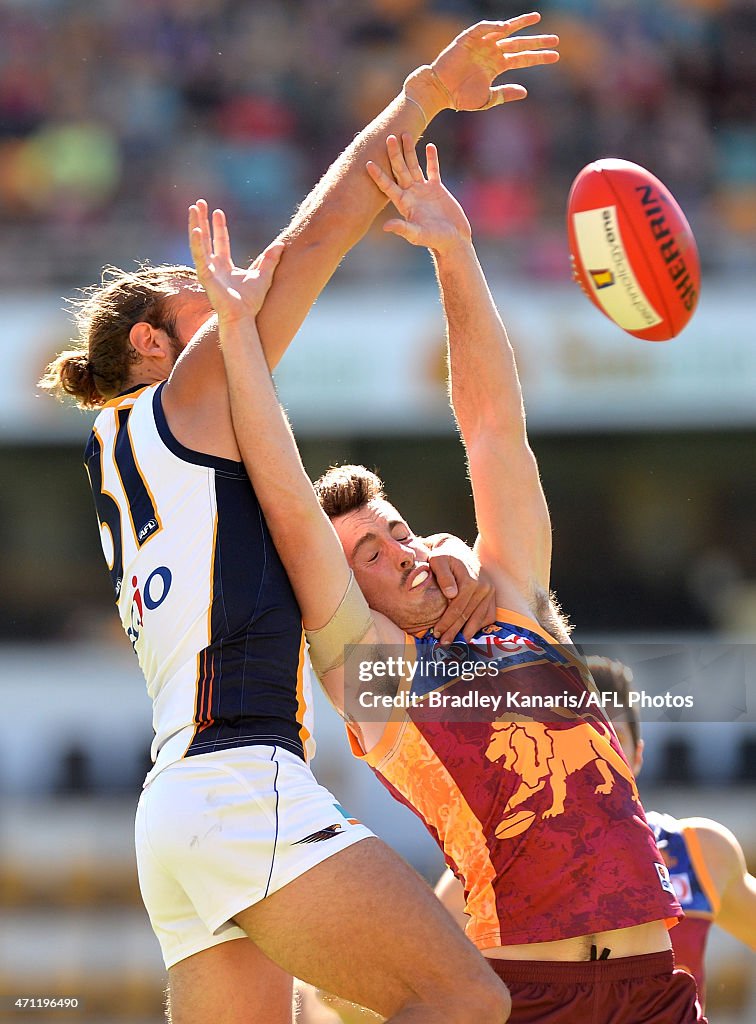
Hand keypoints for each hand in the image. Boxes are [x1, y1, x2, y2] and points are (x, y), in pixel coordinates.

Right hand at [188, 199, 283, 323]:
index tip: (217, 212)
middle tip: (198, 203)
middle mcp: (213, 267)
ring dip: (195, 225)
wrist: (243, 316)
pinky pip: (199, 257)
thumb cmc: (251, 301)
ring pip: (199, 244)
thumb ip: (270, 259)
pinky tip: (196, 230)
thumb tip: (281, 244)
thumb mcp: (264, 275)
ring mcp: (208, 271)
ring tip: (193, 209)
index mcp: (224, 267)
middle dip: (201, 220)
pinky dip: (197, 244)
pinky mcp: (205, 277)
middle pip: (206, 238)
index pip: (220, 242)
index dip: (219, 226)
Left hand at [366, 135, 469, 253]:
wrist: (452, 240)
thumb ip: (403, 228)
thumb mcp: (417, 235)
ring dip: (410, 151)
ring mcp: (423, 190)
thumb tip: (386, 227)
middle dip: (394, 154)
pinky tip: (429, 146)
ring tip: (406, 134)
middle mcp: (411, 194)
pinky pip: (433, 170)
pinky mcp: (437, 188)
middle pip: (400, 170)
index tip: (368, 162)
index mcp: (404, 203)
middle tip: (389, 137)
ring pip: (414, 166)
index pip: (388, 186)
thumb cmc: (434, 240)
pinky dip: (431, 158)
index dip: (378, 175)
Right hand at [409, 12, 558, 113]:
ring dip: (519, 24)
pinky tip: (505, 27)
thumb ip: (505, 94)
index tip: (555, 56)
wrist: (439, 92)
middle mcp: (491, 52)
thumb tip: (526, 91)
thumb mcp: (487, 99)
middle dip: (536, 41)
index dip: (538, 57)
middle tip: (555, 39)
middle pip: (518, 44)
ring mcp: (481, 44)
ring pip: (504, 31)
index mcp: (497, 66)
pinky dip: (493, 26)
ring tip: (536, 19)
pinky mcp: (467, 39)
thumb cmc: (460, 98)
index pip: (522, 59)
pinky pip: (482, 29)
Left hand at [424, 534, 496, 644]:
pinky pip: (489, 615)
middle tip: (444, 643)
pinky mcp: (492, 594)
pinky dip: (481, 626)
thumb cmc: (443, 555)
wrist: (455, 548)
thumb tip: (451, 594)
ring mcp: (490, 591)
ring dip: (468, 632)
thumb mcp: (438, 560)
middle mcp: (484, 587)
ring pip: (480, 618)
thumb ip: (443, 576)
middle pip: (468, 616)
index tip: (436, 633)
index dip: (446, 622)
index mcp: (470, 581)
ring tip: (457, 642)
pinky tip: (470, 633)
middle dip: (455, 631)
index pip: (457, 608)